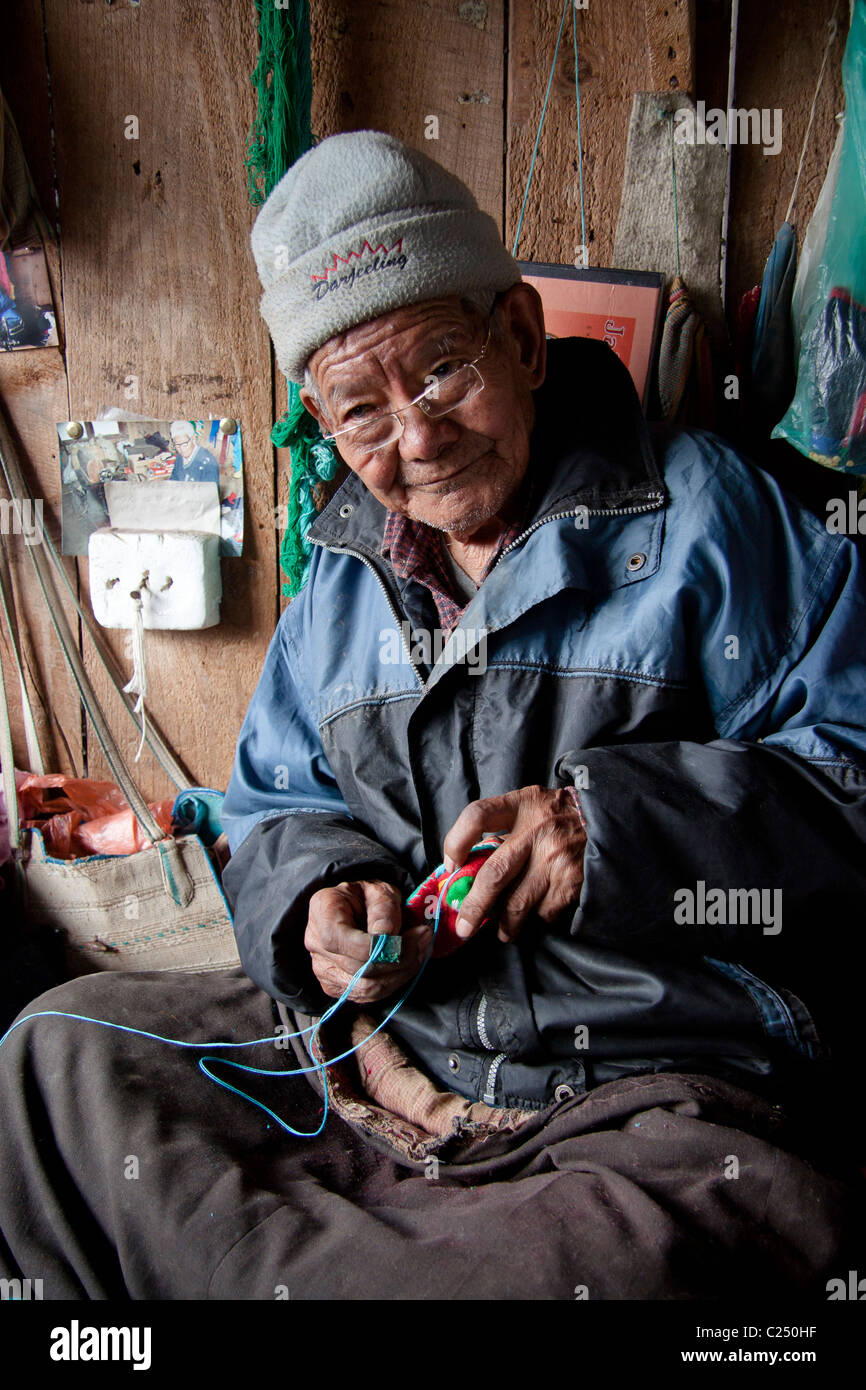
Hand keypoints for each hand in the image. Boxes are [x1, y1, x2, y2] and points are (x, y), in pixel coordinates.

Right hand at [305, 879, 431, 1002]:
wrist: (354, 909)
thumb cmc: (367, 898)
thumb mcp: (380, 890)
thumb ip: (384, 909)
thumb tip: (387, 935)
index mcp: (323, 911)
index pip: (347, 942)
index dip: (381, 947)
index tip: (413, 934)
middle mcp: (316, 942)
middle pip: (360, 969)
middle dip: (401, 960)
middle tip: (425, 940)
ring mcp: (322, 968)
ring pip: (366, 988)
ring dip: (402, 974)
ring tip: (420, 952)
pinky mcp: (334, 986)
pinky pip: (367, 995)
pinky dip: (393, 983)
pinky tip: (407, 965)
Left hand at [441, 785, 586, 944]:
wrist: (612, 820)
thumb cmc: (562, 816)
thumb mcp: (533, 807)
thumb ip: (506, 830)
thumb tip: (470, 870)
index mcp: (522, 805)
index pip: (478, 816)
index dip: (457, 841)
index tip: (451, 866)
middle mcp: (537, 829)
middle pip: (494, 875)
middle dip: (474, 907)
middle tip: (464, 927)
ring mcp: (556, 857)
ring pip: (518, 904)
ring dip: (506, 925)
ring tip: (504, 932)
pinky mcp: (573, 880)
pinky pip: (545, 911)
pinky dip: (539, 917)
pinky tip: (540, 914)